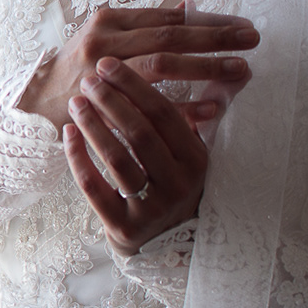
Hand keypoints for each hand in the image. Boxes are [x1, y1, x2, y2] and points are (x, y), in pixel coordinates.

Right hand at [18, 5, 257, 133]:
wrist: (34, 105)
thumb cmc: (77, 68)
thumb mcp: (106, 36)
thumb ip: (146, 24)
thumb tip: (189, 7)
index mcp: (108, 21)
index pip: (168, 18)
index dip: (208, 21)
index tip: (242, 25)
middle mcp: (104, 43)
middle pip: (169, 37)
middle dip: (215, 39)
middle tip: (253, 41)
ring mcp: (102, 75)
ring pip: (162, 67)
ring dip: (206, 69)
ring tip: (241, 71)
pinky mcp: (102, 107)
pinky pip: (151, 108)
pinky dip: (185, 108)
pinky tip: (214, 108)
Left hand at [63, 55, 232, 255]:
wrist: (163, 242)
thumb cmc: (171, 182)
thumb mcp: (190, 152)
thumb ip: (199, 113)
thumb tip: (240, 70)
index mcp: (196, 160)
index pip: (164, 114)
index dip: (135, 86)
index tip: (109, 64)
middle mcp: (178, 185)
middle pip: (139, 133)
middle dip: (111, 101)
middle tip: (89, 79)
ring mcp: (151, 208)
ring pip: (116, 158)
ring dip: (93, 125)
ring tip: (76, 101)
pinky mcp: (123, 226)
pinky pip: (94, 188)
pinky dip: (78, 157)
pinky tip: (68, 133)